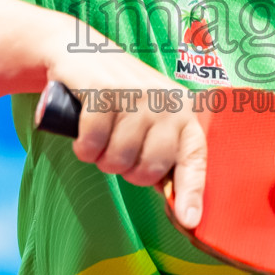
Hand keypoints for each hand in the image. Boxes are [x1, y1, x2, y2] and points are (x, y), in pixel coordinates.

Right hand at [43, 35, 206, 228]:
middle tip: (117, 149)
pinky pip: (92, 142)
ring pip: (117, 159)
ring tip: (100, 135)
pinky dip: (83, 145)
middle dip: (126, 170)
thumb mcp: (149, 121)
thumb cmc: (119, 98)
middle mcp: (165, 102)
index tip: (188, 220)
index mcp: (183, 113)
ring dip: (100, 157)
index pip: (194, 158)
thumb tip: (183, 213)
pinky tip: (83, 131)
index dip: (191, 193)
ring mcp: (135, 94)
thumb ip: (164, 158)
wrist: (81, 54)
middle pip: (148, 168)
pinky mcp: (103, 91)